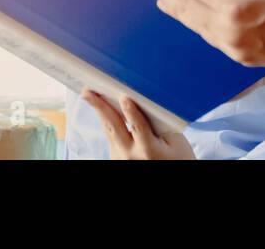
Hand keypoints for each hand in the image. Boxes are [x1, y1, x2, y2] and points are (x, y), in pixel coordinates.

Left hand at [80, 90, 195, 159]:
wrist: (170, 172)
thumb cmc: (176, 156)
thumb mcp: (174, 139)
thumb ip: (159, 122)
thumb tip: (141, 100)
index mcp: (149, 151)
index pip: (139, 128)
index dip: (132, 112)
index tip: (124, 97)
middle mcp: (131, 156)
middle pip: (113, 128)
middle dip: (100, 108)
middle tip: (88, 92)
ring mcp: (120, 159)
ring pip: (108, 130)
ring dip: (100, 111)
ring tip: (90, 95)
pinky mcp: (115, 158)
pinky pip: (110, 136)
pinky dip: (107, 120)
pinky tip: (103, 108)